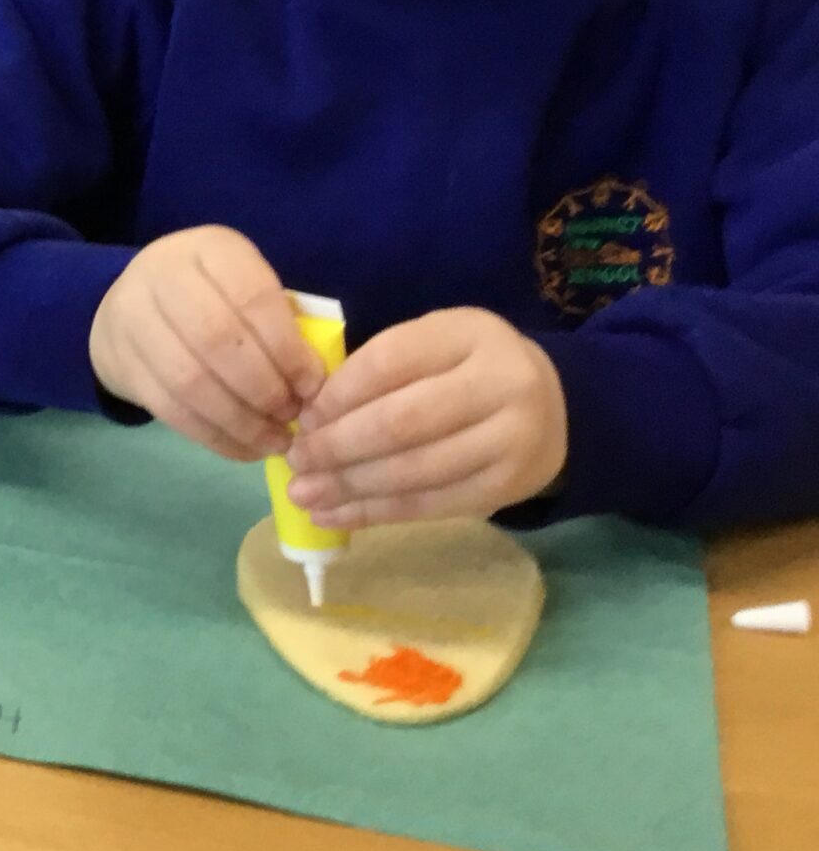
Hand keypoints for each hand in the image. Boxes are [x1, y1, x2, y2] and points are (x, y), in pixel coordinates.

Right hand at [88, 226, 326, 462]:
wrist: (127, 300)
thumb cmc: (211, 296)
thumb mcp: (245, 286)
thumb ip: (279, 324)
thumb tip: (313, 387)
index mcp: (211, 250)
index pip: (252, 298)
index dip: (287, 349)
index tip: (313, 387)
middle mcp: (163, 276)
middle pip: (217, 340)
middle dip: (263, 388)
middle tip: (292, 416)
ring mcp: (132, 319)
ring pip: (190, 381)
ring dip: (240, 420)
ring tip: (273, 440)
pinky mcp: (120, 363)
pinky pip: (170, 409)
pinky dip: (213, 436)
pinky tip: (244, 449)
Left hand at [286, 309, 567, 526]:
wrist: (554, 406)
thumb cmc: (467, 369)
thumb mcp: (432, 345)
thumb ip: (379, 368)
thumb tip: (310, 417)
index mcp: (468, 335)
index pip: (389, 362)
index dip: (338, 394)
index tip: (303, 417)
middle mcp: (499, 383)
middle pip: (401, 421)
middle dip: (337, 446)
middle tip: (296, 460)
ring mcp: (509, 439)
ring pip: (414, 470)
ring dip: (349, 486)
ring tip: (304, 494)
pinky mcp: (507, 486)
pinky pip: (430, 505)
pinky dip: (375, 512)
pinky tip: (335, 515)